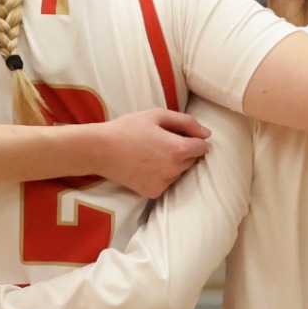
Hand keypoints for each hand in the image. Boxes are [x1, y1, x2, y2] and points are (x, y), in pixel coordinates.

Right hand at [91, 109, 211, 198]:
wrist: (100, 150)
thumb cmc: (128, 128)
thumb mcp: (157, 115)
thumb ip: (186, 122)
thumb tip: (207, 134)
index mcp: (178, 149)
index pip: (203, 147)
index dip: (193, 139)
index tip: (177, 135)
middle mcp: (174, 169)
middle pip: (192, 160)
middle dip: (182, 151)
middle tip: (160, 143)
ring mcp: (164, 183)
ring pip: (179, 173)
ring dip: (172, 164)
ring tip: (150, 154)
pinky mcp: (153, 193)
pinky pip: (166, 183)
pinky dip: (160, 176)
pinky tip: (144, 167)